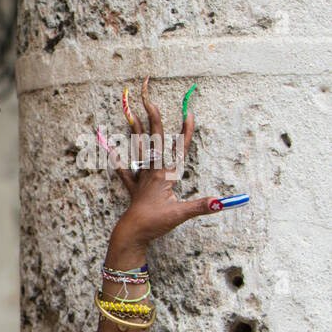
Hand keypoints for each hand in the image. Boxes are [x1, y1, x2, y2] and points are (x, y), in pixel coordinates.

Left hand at [110, 76, 220, 246]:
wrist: (131, 234)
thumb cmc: (154, 223)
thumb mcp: (181, 214)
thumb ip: (201, 206)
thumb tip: (221, 202)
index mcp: (164, 175)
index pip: (178, 148)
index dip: (185, 132)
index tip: (189, 113)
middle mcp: (151, 172)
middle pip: (154, 140)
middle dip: (153, 117)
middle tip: (148, 96)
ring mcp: (141, 179)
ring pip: (138, 149)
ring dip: (135, 130)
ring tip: (129, 112)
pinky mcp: (133, 189)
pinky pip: (125, 172)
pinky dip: (118, 161)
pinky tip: (111, 150)